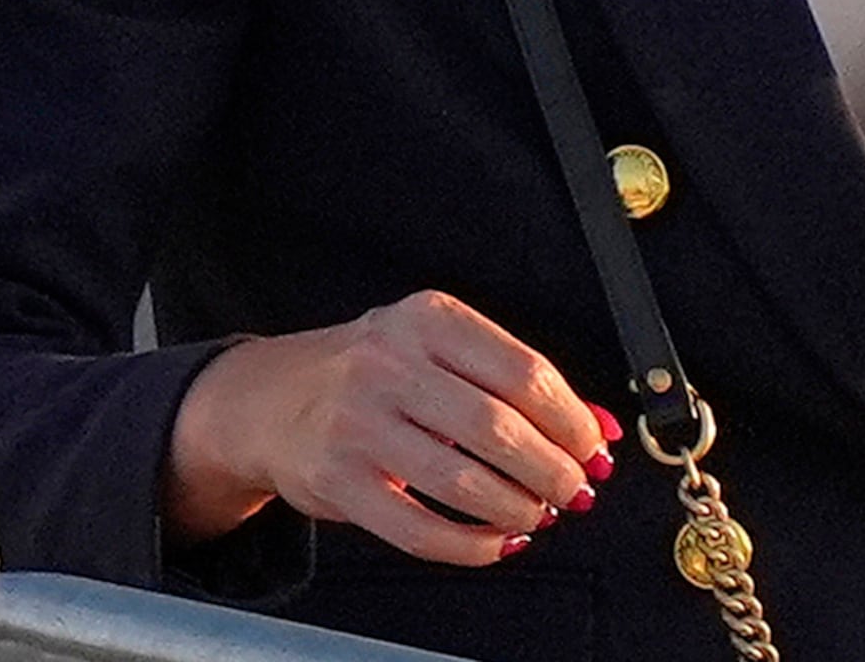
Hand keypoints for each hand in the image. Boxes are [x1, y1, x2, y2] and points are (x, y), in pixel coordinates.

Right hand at [164, 290, 617, 565]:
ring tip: (538, 514)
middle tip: (576, 489)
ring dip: (517, 508)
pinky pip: (419, 528)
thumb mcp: (437, 350)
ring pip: (462, 482)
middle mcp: (390, 364)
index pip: (523, 371)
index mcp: (428, 320)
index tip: (594, 448)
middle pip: (499, 428)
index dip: (571, 419)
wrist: (268, 399)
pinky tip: (495, 542)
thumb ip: (512, 383)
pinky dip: (471, 545)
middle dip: (553, 469)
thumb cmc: (369, 371)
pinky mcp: (339, 481)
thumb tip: (595, 428)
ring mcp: (359, 424)